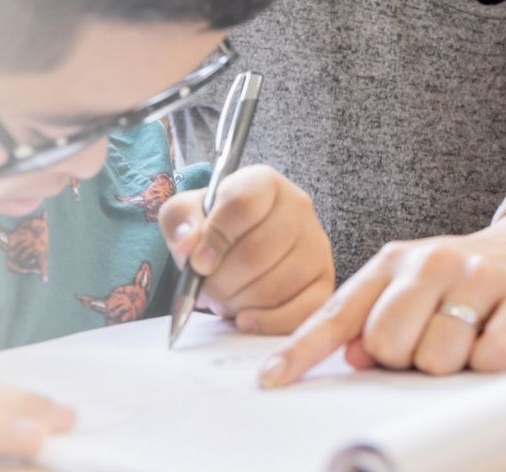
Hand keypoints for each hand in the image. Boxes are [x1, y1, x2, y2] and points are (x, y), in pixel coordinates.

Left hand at [158, 164, 334, 333]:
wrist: (240, 244)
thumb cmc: (213, 227)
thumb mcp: (186, 213)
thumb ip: (180, 221)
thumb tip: (189, 247)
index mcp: (262, 183)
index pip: (243, 204)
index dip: (216, 238)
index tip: (198, 263)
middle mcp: (298, 208)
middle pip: (258, 252)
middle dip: (222, 280)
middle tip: (205, 288)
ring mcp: (317, 245)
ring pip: (276, 286)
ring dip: (239, 302)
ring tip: (224, 298)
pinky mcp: (325, 281)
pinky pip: (301, 311)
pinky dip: (267, 322)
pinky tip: (245, 319)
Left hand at [258, 200, 505, 386]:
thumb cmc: (453, 280)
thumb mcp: (404, 289)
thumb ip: (369, 321)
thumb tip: (354, 358)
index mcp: (388, 264)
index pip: (336, 315)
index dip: (301, 352)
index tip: (272, 380)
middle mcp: (427, 263)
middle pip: (386, 345)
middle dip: (403, 359)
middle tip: (426, 341)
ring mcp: (475, 276)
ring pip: (437, 357)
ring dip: (449, 362)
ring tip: (463, 336)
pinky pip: (491, 356)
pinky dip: (489, 360)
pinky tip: (491, 337)